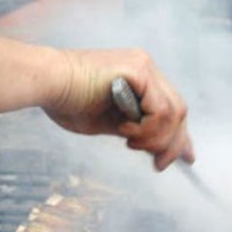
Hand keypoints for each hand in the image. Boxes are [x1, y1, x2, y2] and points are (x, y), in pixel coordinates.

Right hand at [43, 48, 194, 170]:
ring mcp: (144, 67)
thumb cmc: (67, 102)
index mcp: (141, 79)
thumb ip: (140, 133)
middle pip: (179, 112)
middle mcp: (147, 68)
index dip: (180, 136)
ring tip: (129, 142)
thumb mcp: (112, 124)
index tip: (186, 159)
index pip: (172, 109)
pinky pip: (161, 110)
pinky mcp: (138, 70)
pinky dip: (148, 129)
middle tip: (158, 164)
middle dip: (172, 144)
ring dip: (155, 138)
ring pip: (174, 113)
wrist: (46, 83)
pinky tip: (125, 131)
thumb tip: (161, 154)